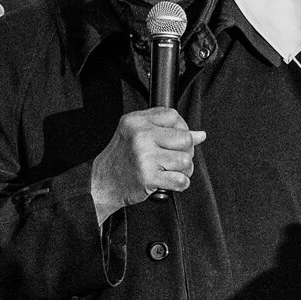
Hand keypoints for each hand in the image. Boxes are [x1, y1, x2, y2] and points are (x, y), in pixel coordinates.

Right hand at [92, 109, 202, 223]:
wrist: (101, 183)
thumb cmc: (119, 160)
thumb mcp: (133, 133)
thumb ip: (163, 129)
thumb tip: (199, 134)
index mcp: (136, 121)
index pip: (173, 116)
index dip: (182, 128)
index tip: (178, 139)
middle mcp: (140, 136)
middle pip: (184, 137)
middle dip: (187, 150)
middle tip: (178, 158)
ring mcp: (145, 157)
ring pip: (185, 160)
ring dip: (185, 169)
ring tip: (174, 171)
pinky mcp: (148, 177)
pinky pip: (180, 179)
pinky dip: (181, 183)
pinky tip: (172, 182)